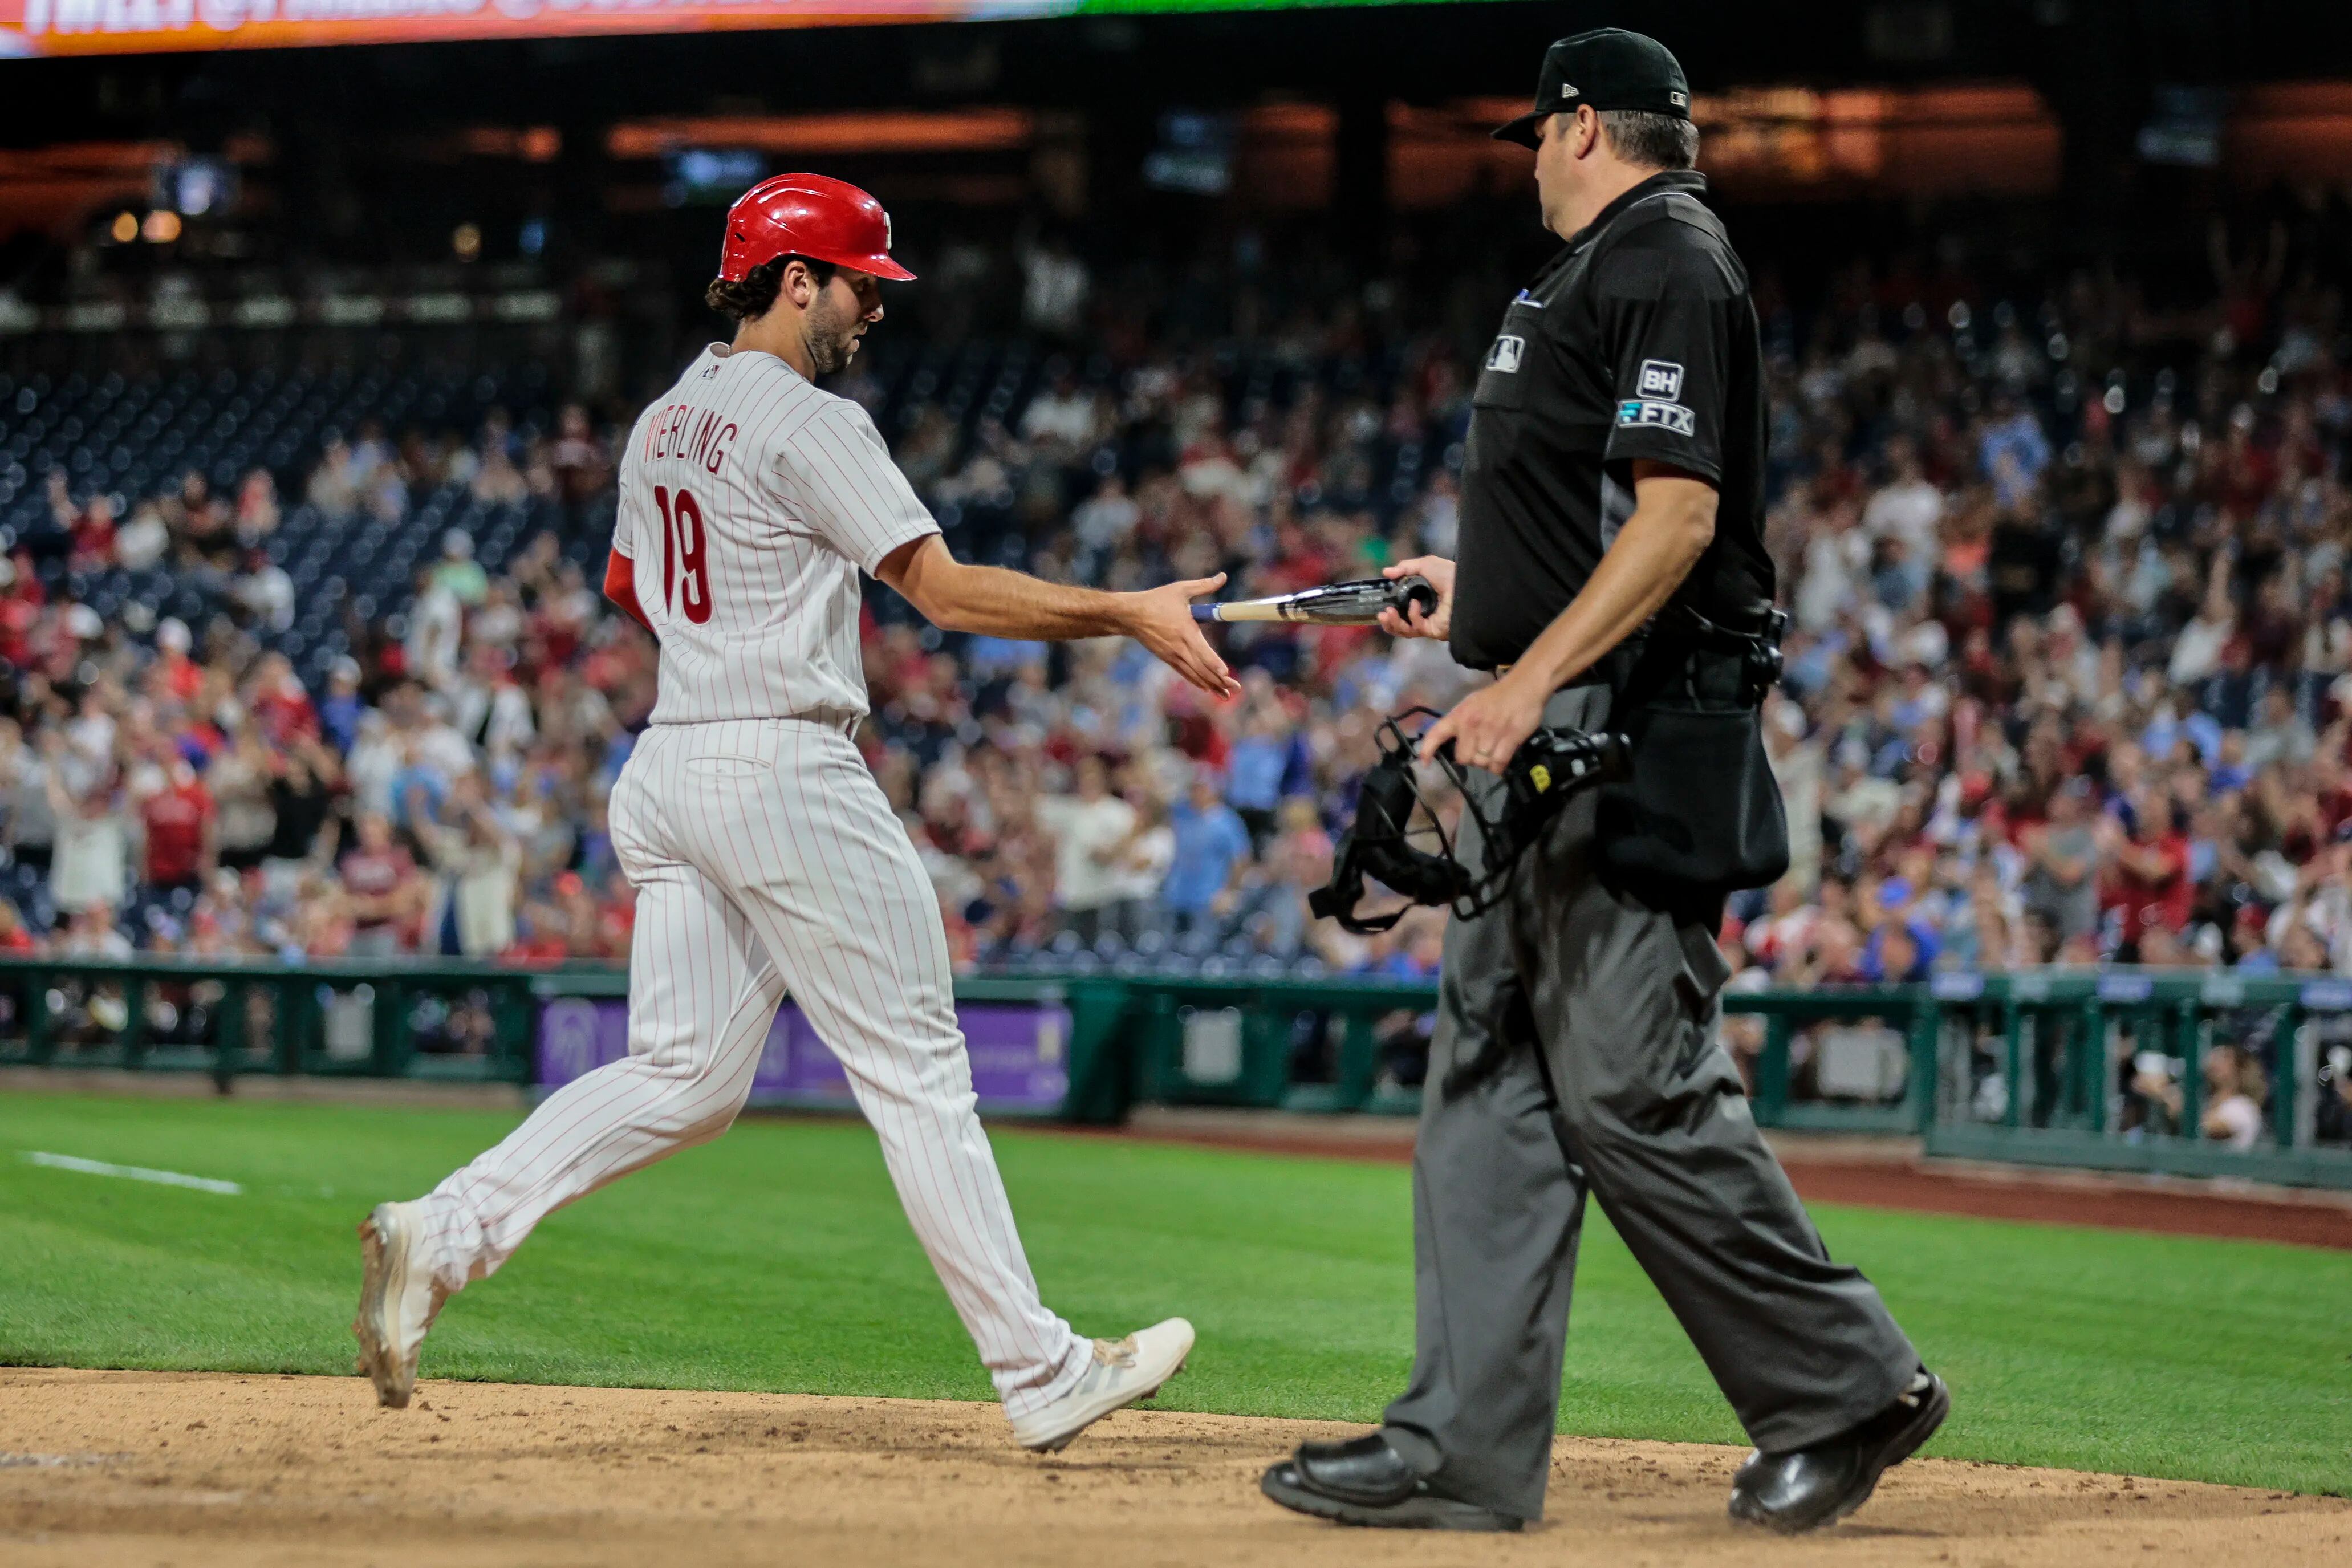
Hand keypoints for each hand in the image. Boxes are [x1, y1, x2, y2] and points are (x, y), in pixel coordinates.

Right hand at [1123, 573, 1239, 699]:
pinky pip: (1185, 673)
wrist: (1130, 615)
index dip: (1214, 663)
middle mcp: (1179, 647)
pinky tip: (1207, 689)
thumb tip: (1222, 576)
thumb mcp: (1180, 589)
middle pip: (1201, 668)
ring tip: (1226, 695)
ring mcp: (1173, 655)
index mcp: (1185, 630)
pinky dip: (1197, 681)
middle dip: (1219, 681)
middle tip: (1235, 690)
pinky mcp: (1167, 658)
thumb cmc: (1156, 600)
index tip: (1225, 673)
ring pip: (1194, 674)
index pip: (1202, 651)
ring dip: (1211, 685)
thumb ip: (1204, 585)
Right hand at [1377, 556, 1454, 640]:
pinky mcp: (1434, 630)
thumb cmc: (1449, 573)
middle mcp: (1424, 614)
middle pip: (1401, 625)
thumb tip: (1386, 572)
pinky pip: (1417, 627)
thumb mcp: (1425, 565)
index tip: (1380, 604)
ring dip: (1394, 624)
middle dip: (1388, 622)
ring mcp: (1429, 623)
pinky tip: (1414, 604)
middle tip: (1381, 614)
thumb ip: (1405, 568)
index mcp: (1421, 600)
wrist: (1464, 583)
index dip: (1390, 610)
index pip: (1402, 610)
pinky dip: (1412, 616)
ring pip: (1405, 631)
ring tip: (1386, 613)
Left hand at [1419, 669, 1547, 774]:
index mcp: (1459, 715)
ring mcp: (1490, 732)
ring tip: (1493, 752)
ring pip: (1482, 763)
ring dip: (1487, 763)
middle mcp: (1471, 724)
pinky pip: (1497, 764)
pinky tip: (1501, 760)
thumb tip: (1453, 743)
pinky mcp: (1508, 738)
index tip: (1424, 763)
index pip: (1436, 733)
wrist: (1524, 687)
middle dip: (1472, 759)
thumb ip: (1460, 722)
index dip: (1427, 750)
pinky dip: (1498, 767)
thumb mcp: (1471, 704)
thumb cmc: (1495, 697)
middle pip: (1463, 758)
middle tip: (1480, 751)